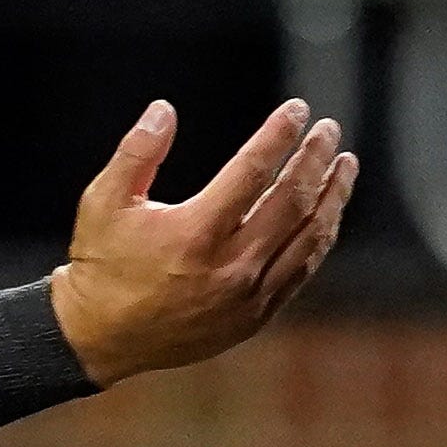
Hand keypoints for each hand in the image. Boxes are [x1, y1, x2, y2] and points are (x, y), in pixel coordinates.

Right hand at [48, 99, 357, 382]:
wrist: (102, 337)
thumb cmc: (101, 263)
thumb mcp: (103, 201)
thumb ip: (137, 152)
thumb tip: (165, 109)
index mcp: (196, 232)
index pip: (254, 171)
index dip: (280, 135)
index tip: (298, 110)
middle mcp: (230, 266)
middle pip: (293, 201)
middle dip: (315, 159)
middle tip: (329, 130)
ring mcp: (248, 296)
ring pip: (308, 239)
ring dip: (332, 197)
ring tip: (344, 165)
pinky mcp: (255, 317)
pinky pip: (301, 271)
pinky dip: (319, 238)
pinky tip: (327, 213)